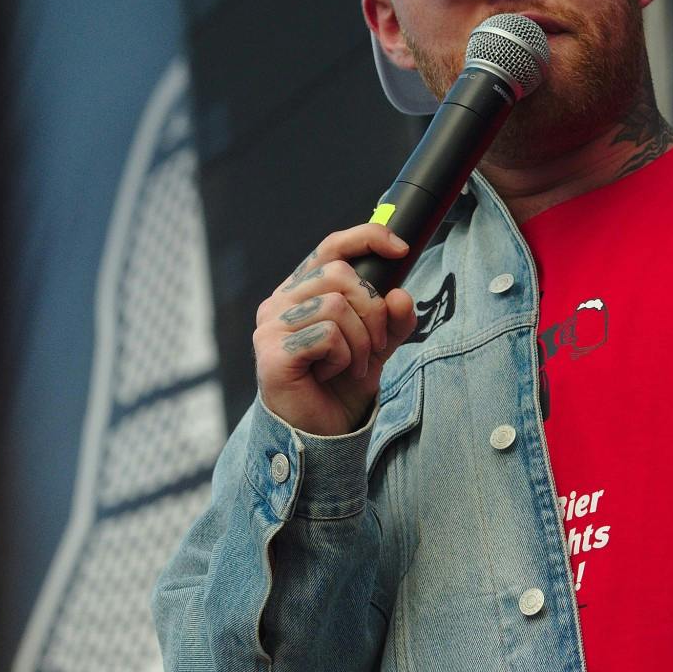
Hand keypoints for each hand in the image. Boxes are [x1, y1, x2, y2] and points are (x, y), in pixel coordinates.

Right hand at [255, 224, 416, 436]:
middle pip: (341, 275)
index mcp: (302, 291)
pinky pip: (327, 335)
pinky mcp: (273, 352)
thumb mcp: (377, 346)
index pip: (331, 247)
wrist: (322, 433)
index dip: (366, 238)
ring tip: (352, 364)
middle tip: (375, 346)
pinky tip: (329, 374)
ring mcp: (271, 326)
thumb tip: (401, 295)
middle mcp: (280, 302)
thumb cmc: (340, 385)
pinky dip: (343, 357)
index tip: (401, 249)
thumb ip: (393, 320)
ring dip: (360, 341)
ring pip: (336, 305)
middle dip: (373, 312)